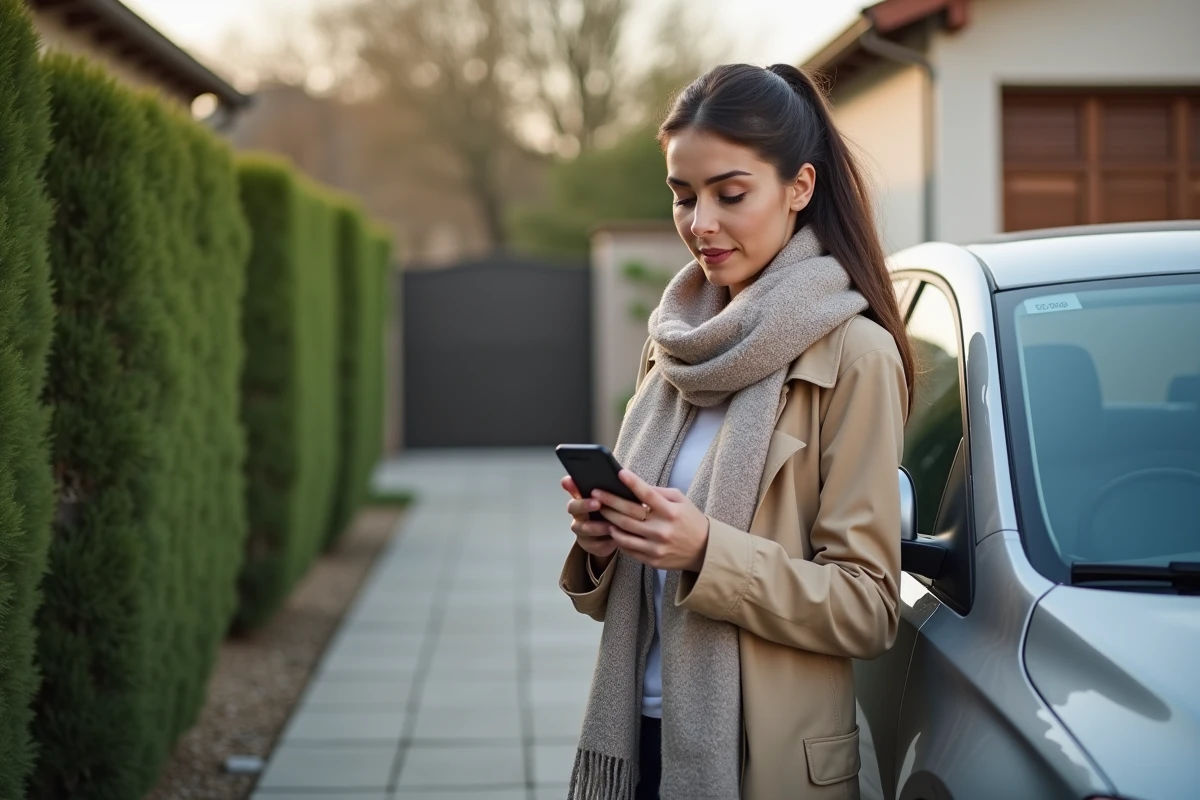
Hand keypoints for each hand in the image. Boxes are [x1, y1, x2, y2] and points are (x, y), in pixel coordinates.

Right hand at [562, 476, 617, 569]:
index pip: (572, 489)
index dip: (572, 486)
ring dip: (597, 526)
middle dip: (584, 505)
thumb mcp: (612, 497)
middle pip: (573, 508)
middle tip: (598, 503)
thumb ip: (608, 486)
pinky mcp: (590, 546)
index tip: (574, 481)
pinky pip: (595, 545)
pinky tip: (615, 539)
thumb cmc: (614, 511)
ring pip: (584, 529)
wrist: (618, 535)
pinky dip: (605, 542)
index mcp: (582, 499)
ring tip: (611, 525)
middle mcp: (578, 515)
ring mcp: (582, 531)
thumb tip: (614, 471)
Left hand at [592, 469, 709, 571]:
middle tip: (595, 493)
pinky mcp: (652, 560)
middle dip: (609, 502)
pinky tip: (612, 529)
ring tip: (600, 511)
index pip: (648, 494)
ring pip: (624, 533)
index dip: (633, 483)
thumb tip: (636, 485)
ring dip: (609, 521)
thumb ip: (659, 493)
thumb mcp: (681, 501)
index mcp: (671, 512)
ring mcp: (656, 547)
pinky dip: (617, 538)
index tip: (619, 473)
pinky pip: (628, 549)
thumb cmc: (690, 520)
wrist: (704, 550)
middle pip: (628, 515)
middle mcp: (662, 530)